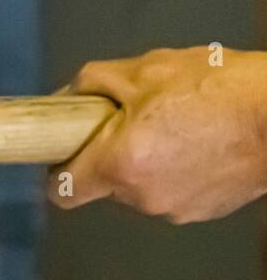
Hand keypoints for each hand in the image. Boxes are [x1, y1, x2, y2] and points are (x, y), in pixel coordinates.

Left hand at [48, 47, 266, 222]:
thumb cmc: (221, 89)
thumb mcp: (145, 69)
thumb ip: (92, 84)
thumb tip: (67, 97)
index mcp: (120, 165)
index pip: (61, 191)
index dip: (57, 169)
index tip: (64, 150)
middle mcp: (144, 196)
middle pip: (103, 184)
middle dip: (108, 153)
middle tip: (131, 119)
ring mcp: (177, 208)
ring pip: (139, 186)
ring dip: (145, 159)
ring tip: (176, 123)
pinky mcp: (206, 210)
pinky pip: (172, 189)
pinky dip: (176, 169)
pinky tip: (199, 139)